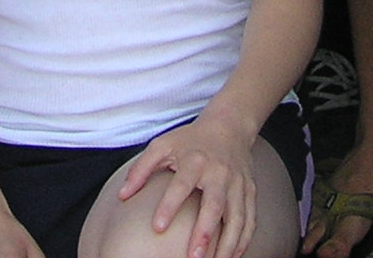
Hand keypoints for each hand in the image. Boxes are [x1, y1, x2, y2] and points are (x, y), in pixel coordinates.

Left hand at [117, 112, 259, 257]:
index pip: (181, 185)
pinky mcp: (250, 191)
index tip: (157, 228)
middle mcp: (220, 172)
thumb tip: (122, 195)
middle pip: (215, 204)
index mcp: (196, 160)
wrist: (229, 127)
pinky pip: (250, 219)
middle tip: (194, 257)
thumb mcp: (162, 145)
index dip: (169, 206)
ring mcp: (238, 183)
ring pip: (237, 217)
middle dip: (205, 232)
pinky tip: (234, 257)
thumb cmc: (190, 140)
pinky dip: (244, 240)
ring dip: (228, 244)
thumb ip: (141, 169)